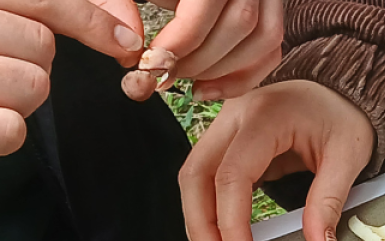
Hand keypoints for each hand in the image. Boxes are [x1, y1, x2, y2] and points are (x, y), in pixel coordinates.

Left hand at [124, 0, 282, 100]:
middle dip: (199, 59)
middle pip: (240, 22)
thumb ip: (113, 3)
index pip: (207, 2)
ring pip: (262, 38)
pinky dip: (242, 76)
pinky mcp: (268, 9)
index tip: (153, 61)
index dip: (182, 39)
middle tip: (163, 73)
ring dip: (221, 71)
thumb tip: (128, 44)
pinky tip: (206, 88)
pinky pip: (271, 48)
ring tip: (184, 80)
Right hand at [179, 80, 373, 240]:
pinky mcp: (223, 146)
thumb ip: (329, 201)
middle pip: (194, 180)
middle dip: (203, 235)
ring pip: (192, 186)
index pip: (231, 176)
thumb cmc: (344, 115)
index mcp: (263, 116)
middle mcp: (232, 119)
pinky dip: (207, 222)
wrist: (339, 87)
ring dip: (200, 233)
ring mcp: (222, 131)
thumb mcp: (348, 156)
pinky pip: (204, 187)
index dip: (231, 226)